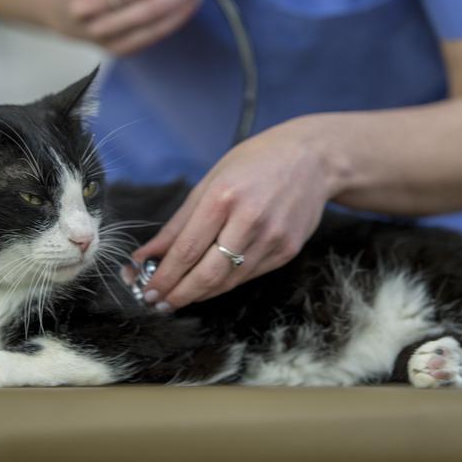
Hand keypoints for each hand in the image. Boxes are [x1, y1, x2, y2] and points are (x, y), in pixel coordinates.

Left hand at [131, 118, 334, 310]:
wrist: (314, 159)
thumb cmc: (256, 162)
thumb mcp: (210, 181)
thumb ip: (179, 223)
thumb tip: (147, 255)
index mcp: (224, 197)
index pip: (187, 249)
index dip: (164, 276)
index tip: (147, 290)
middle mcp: (249, 220)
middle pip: (207, 274)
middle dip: (178, 294)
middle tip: (158, 303)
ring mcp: (272, 239)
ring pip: (228, 281)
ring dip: (199, 294)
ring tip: (178, 297)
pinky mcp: (287, 251)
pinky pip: (248, 276)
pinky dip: (225, 284)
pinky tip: (209, 284)